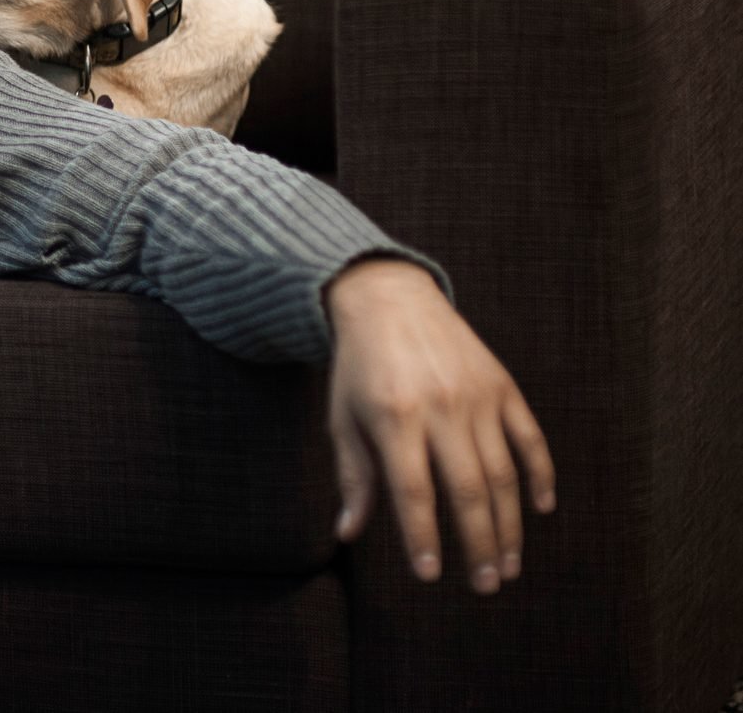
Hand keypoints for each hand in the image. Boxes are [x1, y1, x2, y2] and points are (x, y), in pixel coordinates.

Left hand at [323, 258, 556, 594]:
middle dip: (479, 544)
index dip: (423, 537)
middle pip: (468, 490)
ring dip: (510, 525)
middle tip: (486, 585)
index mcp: (394, 417)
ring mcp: (478, 396)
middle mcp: (441, 407)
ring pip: (503, 473)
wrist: (389, 299)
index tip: (429, 576)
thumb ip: (354, 476)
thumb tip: (347, 533)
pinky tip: (540, 508)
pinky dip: (539, 475)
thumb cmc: (359, 367)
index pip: (413, 492)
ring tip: (509, 565)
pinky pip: (530, 438)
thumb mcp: (343, 416)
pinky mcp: (503, 385)